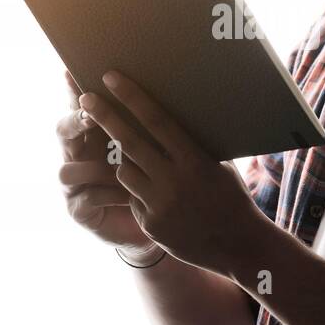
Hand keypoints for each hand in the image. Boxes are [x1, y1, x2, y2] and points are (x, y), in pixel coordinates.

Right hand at [56, 68, 153, 248]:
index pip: (79, 107)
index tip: (72, 72)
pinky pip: (88, 198)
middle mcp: (76, 156)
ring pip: (67, 169)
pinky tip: (128, 196)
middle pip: (62, 131)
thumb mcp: (149, 148)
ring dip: (95, 167)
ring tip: (118, 167)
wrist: (152, 223)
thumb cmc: (150, 178)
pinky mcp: (78, 210)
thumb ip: (145, 124)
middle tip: (89, 112)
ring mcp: (73, 184)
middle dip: (75, 121)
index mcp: (92, 134)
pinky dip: (109, 194)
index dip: (72, 90)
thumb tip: (163, 86)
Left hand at [77, 70, 265, 274]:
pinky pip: (133, 198)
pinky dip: (141, 193)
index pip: (157, 121)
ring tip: (142, 162)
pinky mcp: (150, 225)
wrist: (238, 246)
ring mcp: (159, 205)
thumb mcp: (218, 166)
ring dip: (126, 162)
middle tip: (86, 98)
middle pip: (129, 142)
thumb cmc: (231, 198)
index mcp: (194, 161)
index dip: (132, 98)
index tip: (112, 78)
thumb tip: (174, 118)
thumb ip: (193, 147)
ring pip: (124, 171)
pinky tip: (163, 202)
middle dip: (105, 117)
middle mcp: (173, 181)